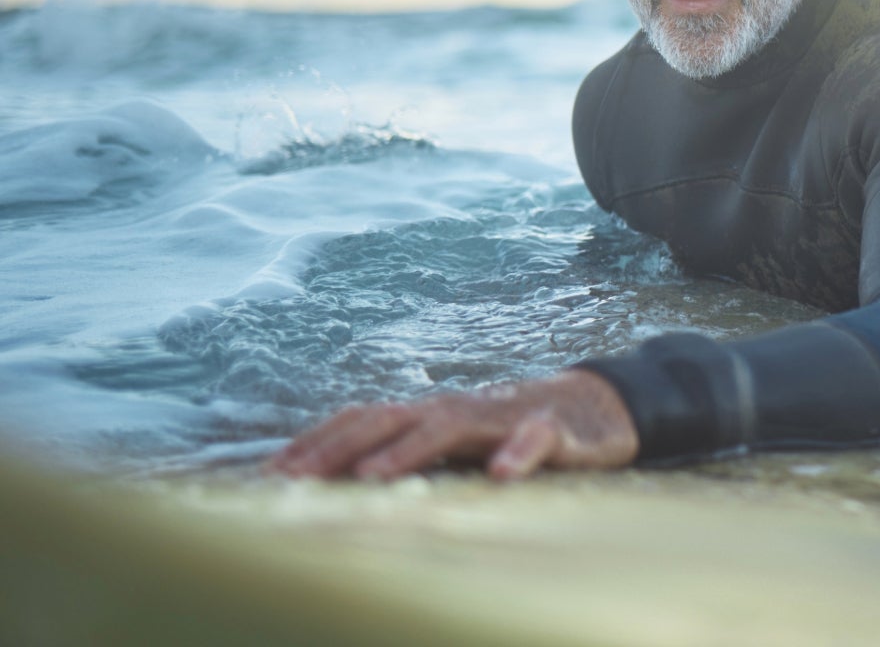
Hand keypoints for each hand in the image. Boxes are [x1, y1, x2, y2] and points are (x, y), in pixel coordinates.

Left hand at [267, 370, 638, 480]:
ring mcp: (504, 416)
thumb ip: (412, 456)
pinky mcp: (554, 430)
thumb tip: (342, 482)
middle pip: (391, 417)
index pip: (364, 419)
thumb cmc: (515, 433)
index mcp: (431, 414)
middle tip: (298, 478)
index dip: (319, 441)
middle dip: (340, 446)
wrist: (595, 408)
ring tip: (371, 476)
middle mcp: (459, 409)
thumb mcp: (458, 446)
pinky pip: (536, 439)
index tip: (273, 472)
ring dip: (408, 448)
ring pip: (451, 423)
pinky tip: (501, 475)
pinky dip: (517, 453)